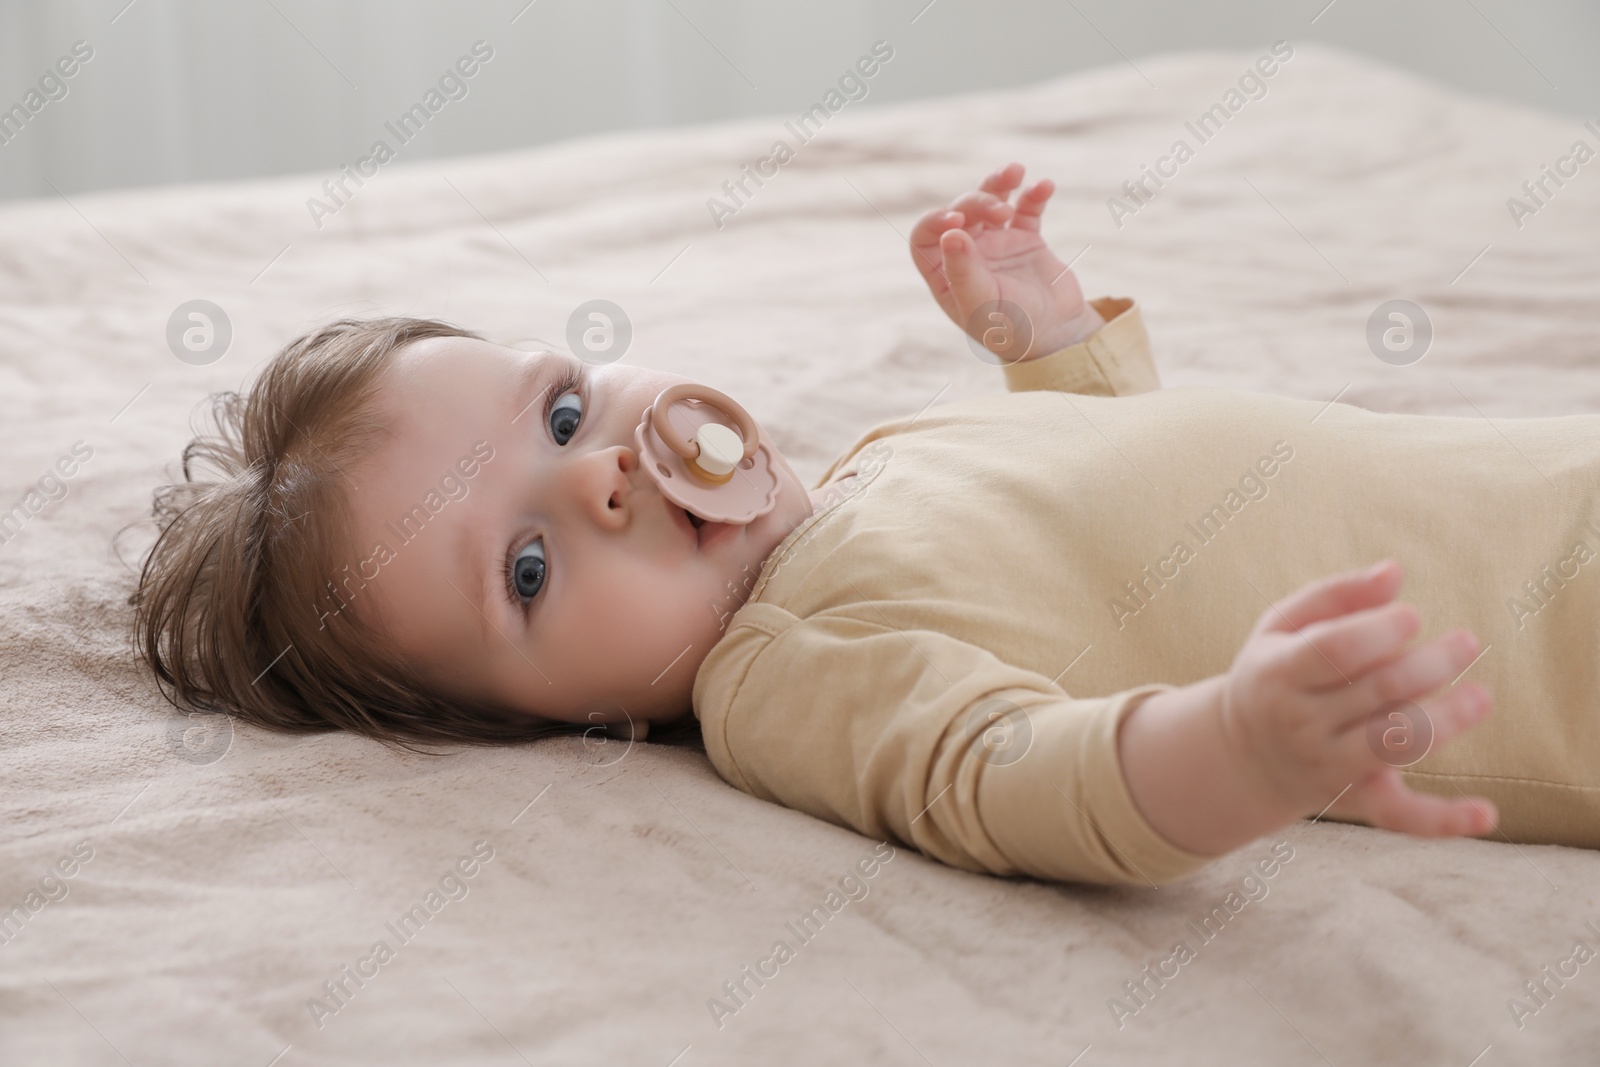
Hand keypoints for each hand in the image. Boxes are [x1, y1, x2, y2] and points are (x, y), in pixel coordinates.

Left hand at [909, 161, 1102, 362]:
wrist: (1056, 335)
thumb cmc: (1010, 329)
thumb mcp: (982, 304)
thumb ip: (964, 272)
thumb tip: (949, 234)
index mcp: (945, 274)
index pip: (925, 237)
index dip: (934, 221)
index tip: (956, 220)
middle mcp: (967, 255)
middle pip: (961, 212)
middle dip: (978, 203)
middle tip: (1000, 212)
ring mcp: (997, 244)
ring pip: (990, 202)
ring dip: (998, 184)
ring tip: (1015, 171)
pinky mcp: (1026, 239)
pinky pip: (1026, 208)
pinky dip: (1033, 195)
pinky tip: (1044, 185)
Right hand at [1118, 560, 1497, 857]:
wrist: (1241, 755)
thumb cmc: (1275, 672)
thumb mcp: (1283, 625)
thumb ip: (1336, 594)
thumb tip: (1395, 571)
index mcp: (1278, 674)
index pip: (1332, 653)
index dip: (1378, 632)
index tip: (1413, 616)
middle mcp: (1300, 724)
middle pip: (1376, 692)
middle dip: (1430, 665)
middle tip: (1468, 641)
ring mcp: (1328, 765)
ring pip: (1394, 744)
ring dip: (1445, 720)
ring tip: (1482, 695)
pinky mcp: (1356, 798)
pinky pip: (1399, 815)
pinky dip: (1442, 819)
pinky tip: (1486, 813)